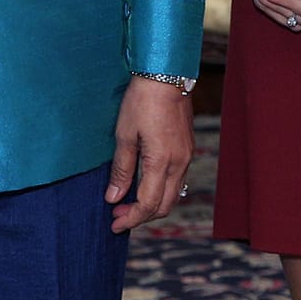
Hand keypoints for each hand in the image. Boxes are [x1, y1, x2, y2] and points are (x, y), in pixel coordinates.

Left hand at [106, 76, 194, 232]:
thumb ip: (122, 169)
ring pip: (173, 194)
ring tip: (128, 202)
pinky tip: (144, 183)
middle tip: (118, 215)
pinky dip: (161, 189)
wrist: (166, 74)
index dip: (131, 219)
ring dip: (152, 204)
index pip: (148, 204)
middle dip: (141, 216)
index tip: (114, 224)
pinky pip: (177, 179)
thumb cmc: (141, 101)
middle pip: (164, 205)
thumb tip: (113, 198)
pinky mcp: (187, 148)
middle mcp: (179, 164)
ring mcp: (186, 156)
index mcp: (162, 162)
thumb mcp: (124, 135)